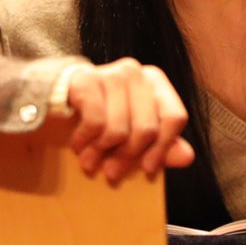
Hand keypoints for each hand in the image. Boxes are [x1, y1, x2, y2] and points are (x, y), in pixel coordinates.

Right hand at [65, 58, 195, 183]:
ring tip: (91, 161)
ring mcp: (110, 73)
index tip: (147, 169)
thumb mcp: (134, 133)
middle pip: (146, 129)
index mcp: (154, 81)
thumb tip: (187, 157)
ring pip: (119, 130)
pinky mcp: (85, 80)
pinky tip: (79, 146)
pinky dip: (86, 141)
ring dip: (101, 152)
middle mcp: (135, 72)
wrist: (58, 94)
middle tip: (112, 172)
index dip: (162, 148)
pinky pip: (95, 123)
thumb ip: (162, 145)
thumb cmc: (103, 115)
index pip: (174, 118)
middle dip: (127, 157)